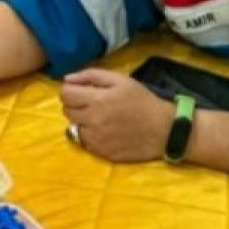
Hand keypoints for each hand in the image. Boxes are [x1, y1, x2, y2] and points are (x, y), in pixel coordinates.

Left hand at [59, 69, 173, 162]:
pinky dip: (90, 135)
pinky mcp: (101, 152)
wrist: (164, 129)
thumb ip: (91, 76)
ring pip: (73, 127)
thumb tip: (67, 79)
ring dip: (82, 121)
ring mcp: (95, 139)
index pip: (64, 94)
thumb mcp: (120, 80)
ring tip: (99, 117)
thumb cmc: (142, 101)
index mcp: (96, 100)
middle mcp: (92, 121)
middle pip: (66, 111)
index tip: (80, 91)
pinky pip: (84, 142)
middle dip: (75, 104)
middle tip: (92, 103)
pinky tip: (105, 130)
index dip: (70, 90)